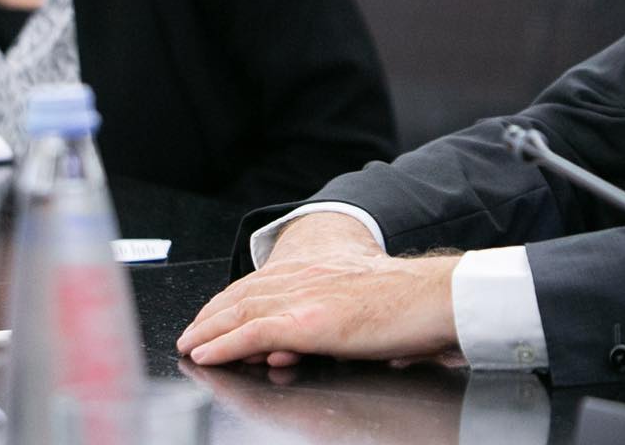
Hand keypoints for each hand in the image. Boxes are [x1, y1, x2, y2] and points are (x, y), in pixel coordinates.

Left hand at [176, 213, 460, 367]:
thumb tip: (321, 341)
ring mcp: (305, 299)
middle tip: (191, 332)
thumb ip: (337, 318)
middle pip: (245, 294)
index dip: (233, 298)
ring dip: (208, 329)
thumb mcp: (366, 305)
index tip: (215, 312)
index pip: (264, 283)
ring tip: (189, 344)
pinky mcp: (308, 322)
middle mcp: (307, 278)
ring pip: (241, 312)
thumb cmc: (413, 306)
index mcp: (321, 272)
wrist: (435, 297)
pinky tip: (206, 353)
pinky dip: (224, 343)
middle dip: (212, 314)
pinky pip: (253, 332)